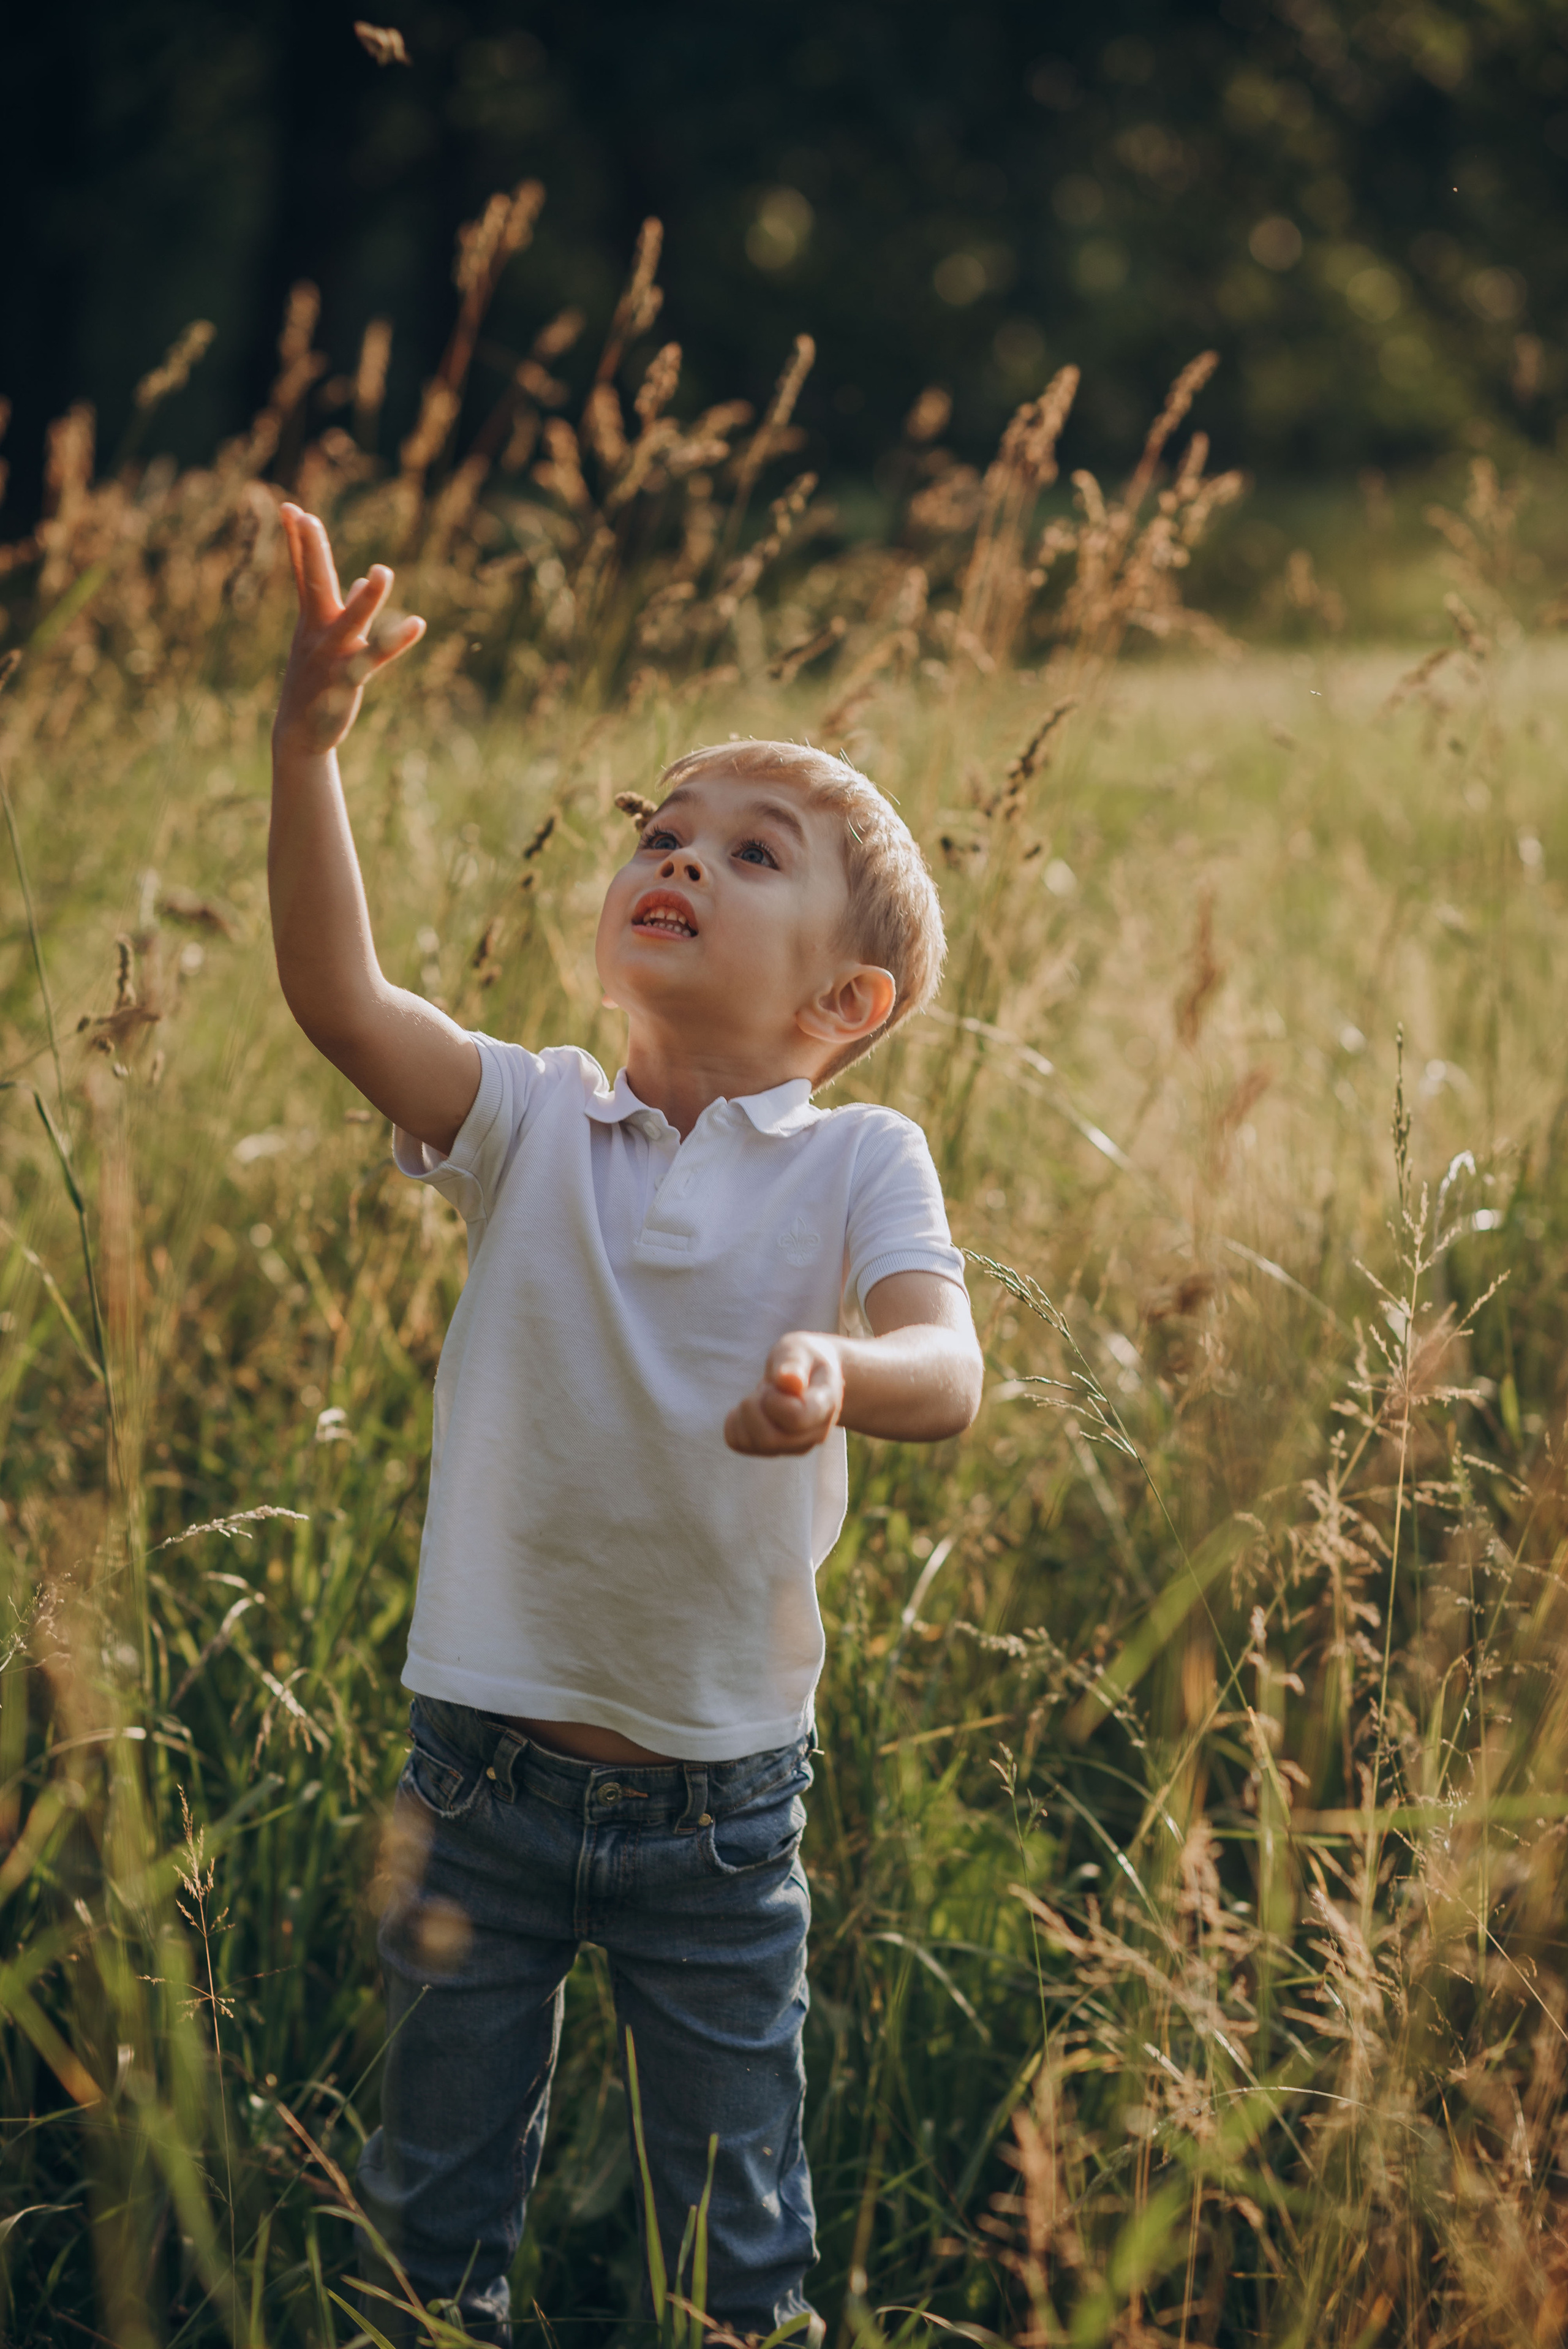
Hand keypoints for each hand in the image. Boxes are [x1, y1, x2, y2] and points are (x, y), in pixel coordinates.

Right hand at [273, 503, 424, 757]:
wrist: (301, 731)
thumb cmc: (316, 679)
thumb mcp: (326, 638)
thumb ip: (345, 605)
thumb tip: (365, 577)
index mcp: (312, 618)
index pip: (303, 571)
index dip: (297, 540)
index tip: (289, 507)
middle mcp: (318, 631)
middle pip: (315, 584)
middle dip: (311, 550)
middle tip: (305, 517)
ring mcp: (331, 654)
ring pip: (351, 621)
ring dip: (368, 599)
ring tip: (384, 572)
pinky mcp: (348, 678)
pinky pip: (375, 657)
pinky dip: (395, 641)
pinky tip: (417, 623)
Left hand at [724, 1332, 845, 1455]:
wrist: (810, 1375)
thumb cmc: (805, 1359)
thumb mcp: (801, 1349)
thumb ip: (794, 1362)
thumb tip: (790, 1381)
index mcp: (825, 1406)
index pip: (795, 1418)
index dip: (773, 1400)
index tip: (777, 1382)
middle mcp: (813, 1434)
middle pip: (770, 1439)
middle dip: (755, 1407)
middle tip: (765, 1387)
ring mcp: (793, 1446)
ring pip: (755, 1444)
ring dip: (745, 1414)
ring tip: (760, 1396)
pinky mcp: (772, 1449)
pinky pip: (739, 1443)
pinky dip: (734, 1423)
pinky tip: (748, 1409)